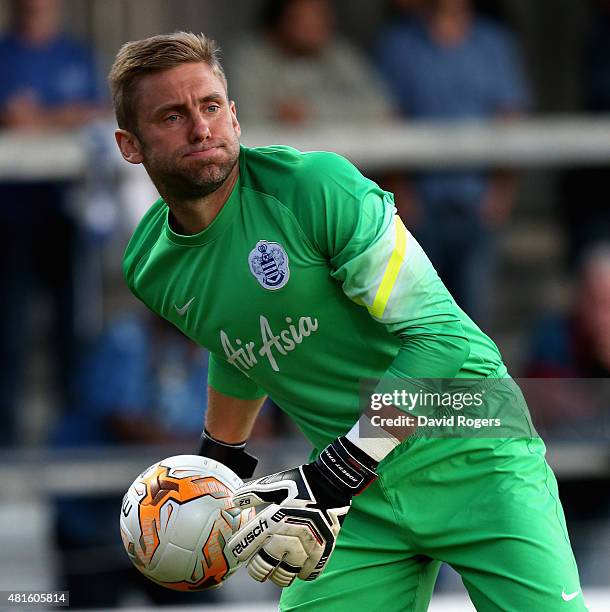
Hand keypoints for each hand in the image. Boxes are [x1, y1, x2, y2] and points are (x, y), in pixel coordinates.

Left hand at [227, 437, 377, 586]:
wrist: (332, 482)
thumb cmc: (300, 482)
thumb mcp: (275, 483)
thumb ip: (253, 493)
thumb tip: (234, 500)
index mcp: (275, 517)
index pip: (250, 541)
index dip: (239, 549)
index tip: (235, 553)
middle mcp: (290, 534)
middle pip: (265, 564)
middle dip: (257, 568)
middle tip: (255, 567)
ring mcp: (308, 545)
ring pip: (285, 574)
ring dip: (278, 574)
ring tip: (276, 570)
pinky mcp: (323, 550)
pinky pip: (308, 573)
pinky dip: (301, 574)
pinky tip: (297, 568)